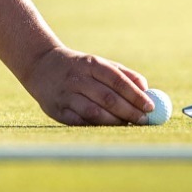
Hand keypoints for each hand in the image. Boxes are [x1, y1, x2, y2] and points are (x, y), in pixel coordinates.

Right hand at [21, 45, 155, 124]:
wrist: (40, 65)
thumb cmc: (78, 67)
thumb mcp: (98, 63)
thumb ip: (123, 74)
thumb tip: (146, 88)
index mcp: (91, 64)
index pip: (117, 80)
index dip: (135, 95)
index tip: (150, 107)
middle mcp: (78, 78)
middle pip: (108, 98)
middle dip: (129, 112)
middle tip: (144, 121)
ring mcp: (66, 95)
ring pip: (94, 112)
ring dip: (114, 121)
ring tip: (128, 125)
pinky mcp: (56, 110)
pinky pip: (79, 122)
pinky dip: (95, 127)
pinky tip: (106, 128)